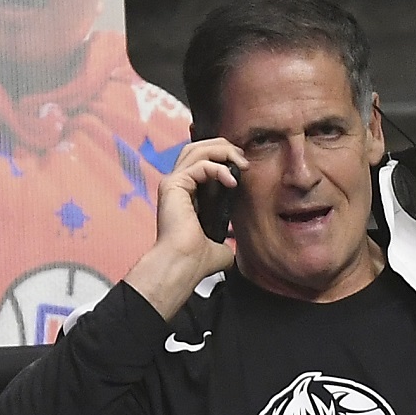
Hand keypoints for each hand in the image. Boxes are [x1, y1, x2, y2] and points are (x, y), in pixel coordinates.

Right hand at [125, 137, 246, 319]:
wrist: (184, 266)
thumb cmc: (196, 261)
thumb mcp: (219, 246)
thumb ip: (226, 239)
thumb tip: (232, 246)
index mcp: (186, 195)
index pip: (202, 162)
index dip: (223, 158)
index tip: (243, 169)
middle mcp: (176, 186)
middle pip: (197, 148)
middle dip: (223, 148)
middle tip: (243, 160)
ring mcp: (172, 183)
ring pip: (196, 149)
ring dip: (222, 152)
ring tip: (241, 164)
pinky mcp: (173, 185)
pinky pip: (199, 164)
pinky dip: (218, 168)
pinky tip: (232, 182)